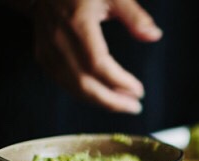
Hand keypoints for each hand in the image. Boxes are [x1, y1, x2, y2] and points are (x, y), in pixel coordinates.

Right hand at [30, 0, 162, 112]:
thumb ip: (134, 16)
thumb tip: (154, 36)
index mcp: (78, 24)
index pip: (98, 64)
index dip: (119, 82)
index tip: (138, 91)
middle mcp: (59, 39)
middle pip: (84, 83)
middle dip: (112, 101)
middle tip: (134, 107)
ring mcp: (48, 49)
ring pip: (73, 87)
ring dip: (100, 101)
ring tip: (124, 104)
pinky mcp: (44, 56)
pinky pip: (63, 83)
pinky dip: (84, 94)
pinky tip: (103, 96)